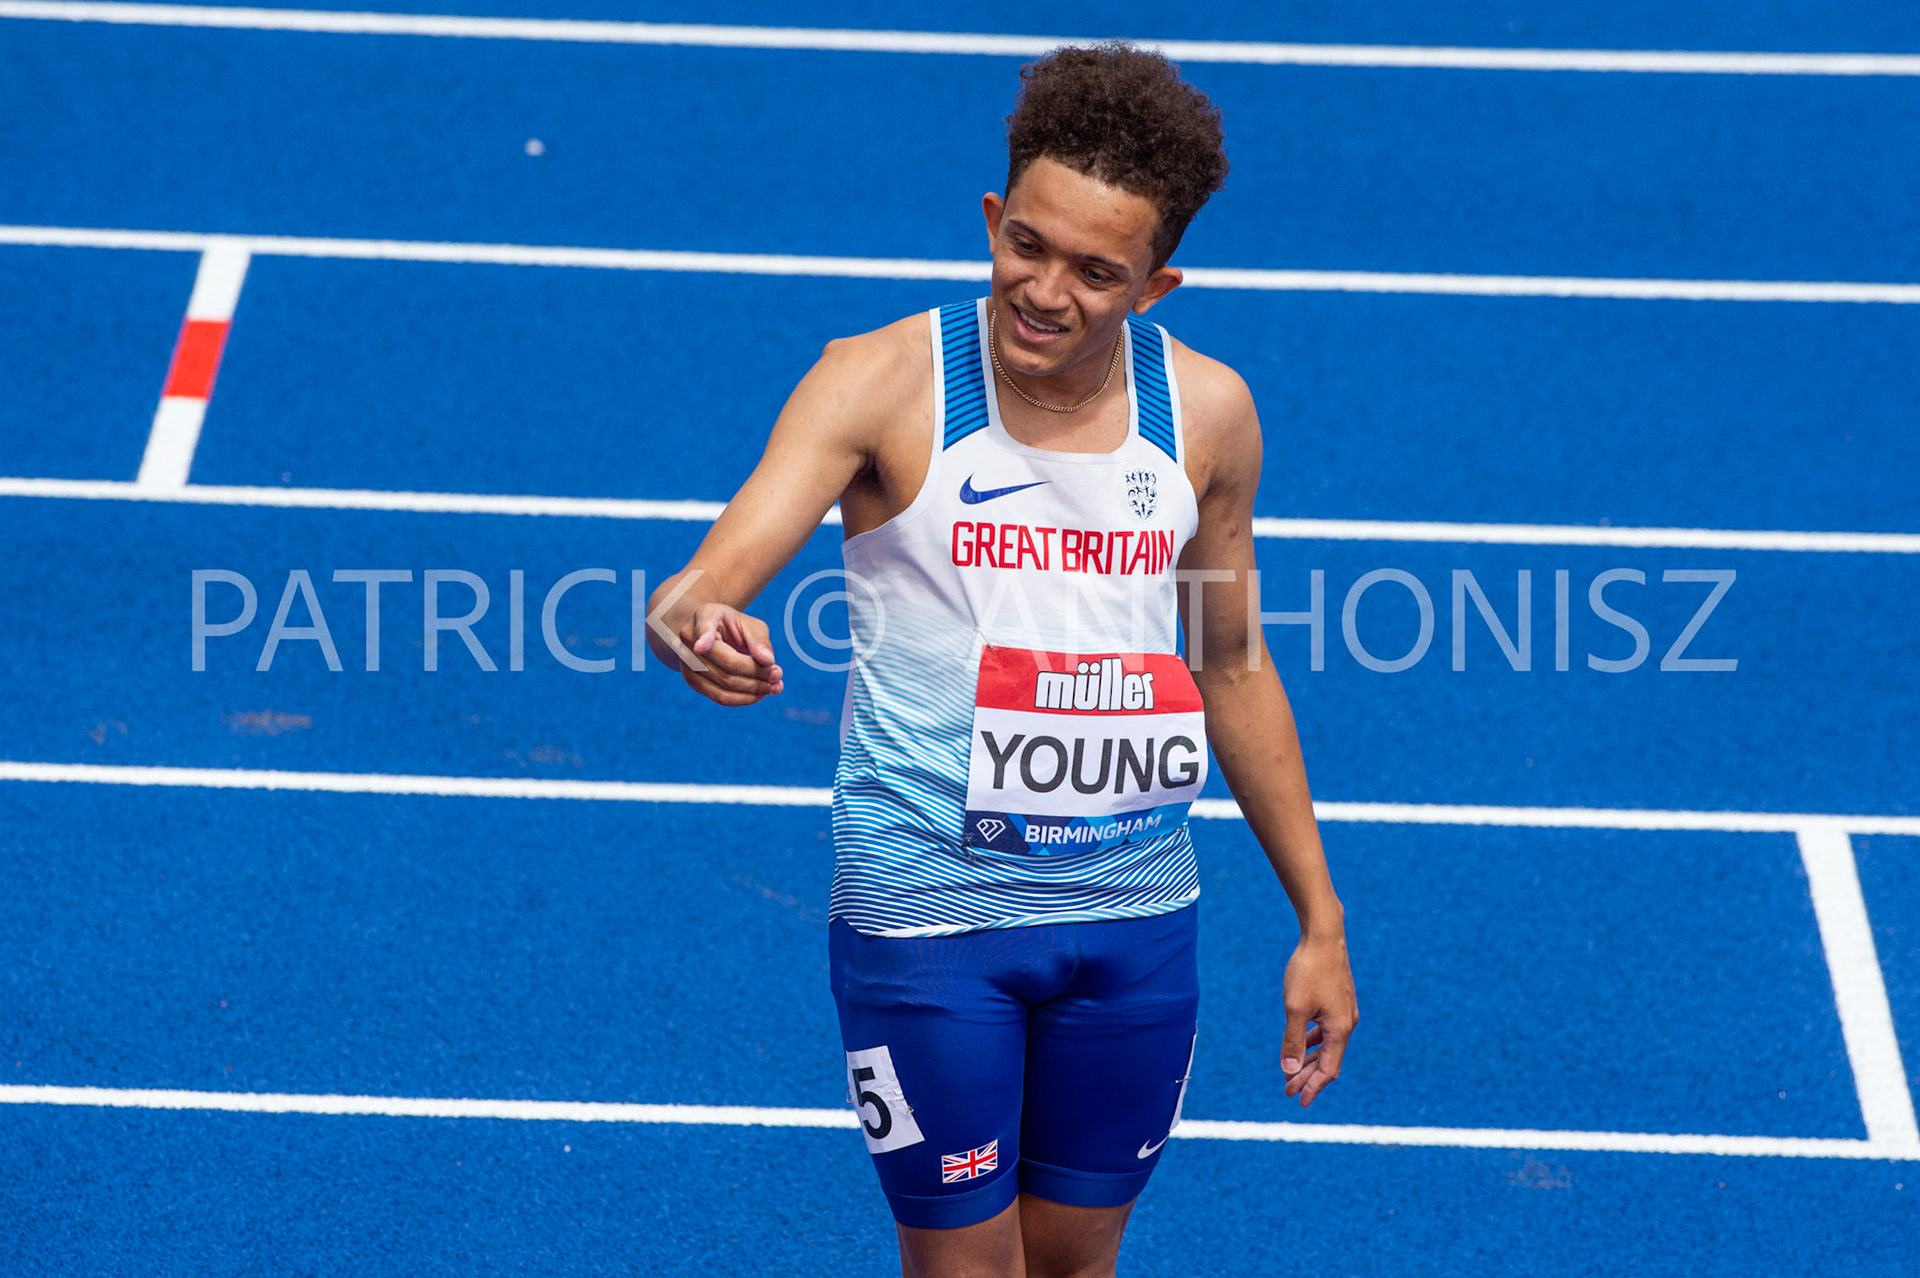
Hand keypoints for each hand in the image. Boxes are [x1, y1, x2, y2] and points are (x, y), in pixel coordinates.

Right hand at [678, 603, 783, 705]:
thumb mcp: (747, 623)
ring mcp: (688, 663)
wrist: (705, 632)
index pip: (703, 628)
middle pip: (726, 664)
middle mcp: (690, 640)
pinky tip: (760, 694)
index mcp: (704, 616)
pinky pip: (719, 697)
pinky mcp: (693, 681)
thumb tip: (768, 661)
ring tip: (775, 687)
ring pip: (724, 685)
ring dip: (753, 689)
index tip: (702, 647)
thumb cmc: (730, 626)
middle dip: (756, 673)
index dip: (703, 638)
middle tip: (778, 674)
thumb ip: (758, 639)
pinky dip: (743, 699)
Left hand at [1279, 933, 1356, 1106]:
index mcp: (1340, 1029)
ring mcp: (1344, 1011)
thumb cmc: (1309, 971)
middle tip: (1287, 1090)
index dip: (1313, 1087)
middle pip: (1328, 1060)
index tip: (1299, 1101)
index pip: (1329, 1069)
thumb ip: (1293, 1041)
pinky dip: (1314, 1041)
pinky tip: (1301, 1043)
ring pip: (1328, 1045)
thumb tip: (1290, 1071)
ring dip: (1309, 1059)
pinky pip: (1327, 1030)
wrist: (1323, 936)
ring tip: (1291, 1071)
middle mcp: (1347, 1023)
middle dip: (1307, 1077)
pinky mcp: (1338, 1001)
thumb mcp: (1295, 1008)